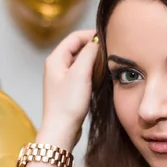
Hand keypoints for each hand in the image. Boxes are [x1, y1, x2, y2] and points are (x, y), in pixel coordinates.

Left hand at [40, 30, 98, 149]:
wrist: (61, 130)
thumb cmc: (68, 104)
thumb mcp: (80, 74)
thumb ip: (89, 54)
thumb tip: (96, 42)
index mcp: (55, 59)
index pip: (75, 37)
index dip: (91, 35)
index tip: (108, 38)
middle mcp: (56, 66)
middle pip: (77, 48)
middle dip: (93, 47)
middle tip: (110, 51)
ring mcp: (62, 78)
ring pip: (80, 61)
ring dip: (93, 61)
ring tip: (107, 64)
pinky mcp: (68, 89)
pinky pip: (81, 74)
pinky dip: (91, 72)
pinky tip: (100, 78)